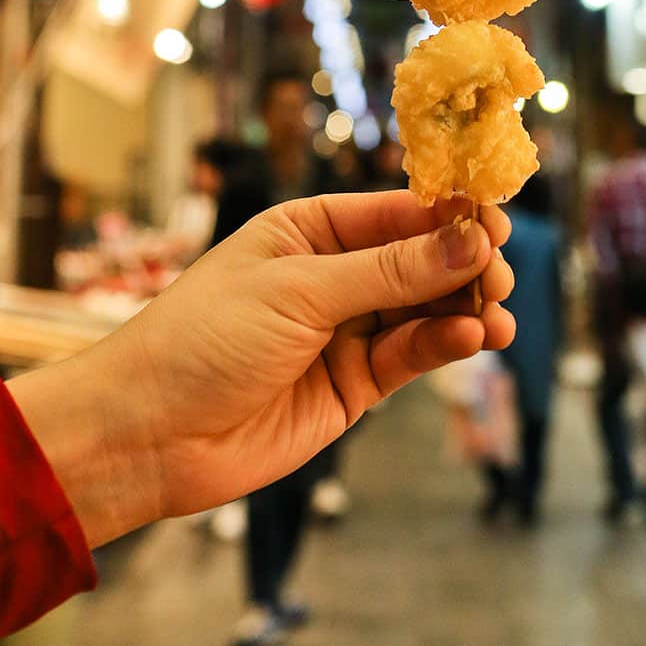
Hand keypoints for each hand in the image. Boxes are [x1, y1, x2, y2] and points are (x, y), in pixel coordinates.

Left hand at [11, 191, 513, 546]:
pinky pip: (412, 355)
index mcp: (312, 228)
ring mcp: (347, 330)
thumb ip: (389, 270)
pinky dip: (445, 345)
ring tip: (496, 315)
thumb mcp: (299, 290)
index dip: (450, 213)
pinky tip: (471, 339)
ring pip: (426, 308)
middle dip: (466, 262)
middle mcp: (335, 274)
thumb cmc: (204, 338)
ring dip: (466, 307)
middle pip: (422, 259)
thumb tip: (468, 239)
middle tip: (498, 273)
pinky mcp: (354, 385)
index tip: (495, 218)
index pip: (398, 210)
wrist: (148, 435)